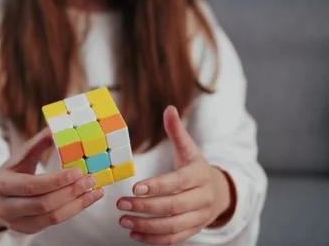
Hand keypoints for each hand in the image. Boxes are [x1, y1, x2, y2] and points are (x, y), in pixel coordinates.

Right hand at [0, 128, 103, 233]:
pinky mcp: (28, 230)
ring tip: (94, 191)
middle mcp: (6, 207)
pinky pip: (54, 223)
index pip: (33, 185)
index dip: (57, 180)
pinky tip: (86, 199)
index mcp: (2, 185)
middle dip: (71, 192)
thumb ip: (38, 144)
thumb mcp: (19, 157)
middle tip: (91, 180)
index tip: (78, 171)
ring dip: (77, 204)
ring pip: (52, 217)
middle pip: (43, 204)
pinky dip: (73, 211)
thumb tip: (55, 128)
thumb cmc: (12, 173)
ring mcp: (16, 222)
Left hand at [116, 106, 235, 244]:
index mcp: (200, 175)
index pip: (178, 182)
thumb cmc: (196, 168)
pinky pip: (174, 239)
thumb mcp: (189, 149)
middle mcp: (202, 198)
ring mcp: (199, 217)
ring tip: (123, 220)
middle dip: (145, 207)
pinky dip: (153, 239)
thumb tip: (169, 108)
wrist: (220, 192)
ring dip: (146, 226)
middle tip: (121, 204)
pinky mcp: (194, 230)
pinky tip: (134, 234)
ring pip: (172, 226)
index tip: (135, 187)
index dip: (157, 186)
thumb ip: (177, 131)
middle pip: (173, 206)